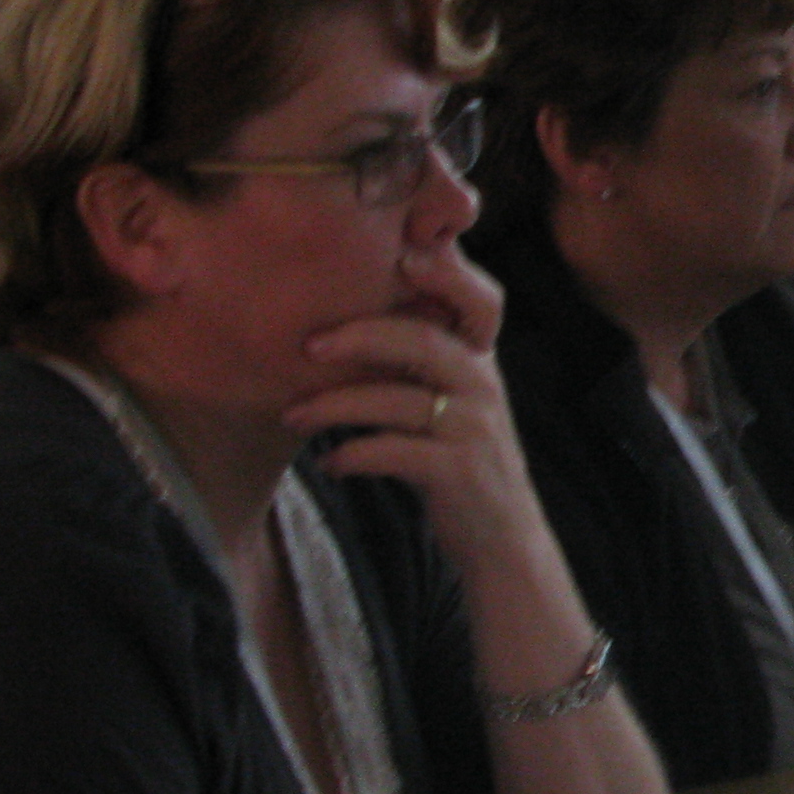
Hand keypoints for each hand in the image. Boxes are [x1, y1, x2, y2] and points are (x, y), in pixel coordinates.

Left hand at [290, 241, 545, 570]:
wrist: (502, 538)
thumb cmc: (460, 457)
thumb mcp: (455, 396)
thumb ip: (423, 352)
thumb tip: (356, 305)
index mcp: (480, 357)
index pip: (476, 298)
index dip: (444, 270)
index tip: (399, 255)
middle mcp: (483, 385)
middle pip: (422, 340)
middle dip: (360, 335)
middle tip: (307, 346)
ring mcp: (474, 429)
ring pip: (398, 400)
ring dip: (335, 405)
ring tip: (292, 414)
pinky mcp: (458, 473)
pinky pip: (395, 452)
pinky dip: (354, 454)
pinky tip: (329, 462)